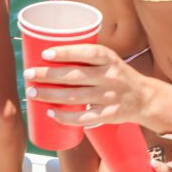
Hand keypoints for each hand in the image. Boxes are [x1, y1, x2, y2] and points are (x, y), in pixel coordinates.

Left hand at [24, 44, 148, 126]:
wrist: (143, 97)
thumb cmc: (117, 74)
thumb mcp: (109, 59)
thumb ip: (86, 56)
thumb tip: (50, 52)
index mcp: (109, 58)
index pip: (87, 53)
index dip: (66, 53)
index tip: (45, 53)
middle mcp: (110, 76)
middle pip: (76, 76)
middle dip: (49, 75)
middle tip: (29, 74)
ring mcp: (109, 97)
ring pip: (76, 97)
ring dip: (51, 95)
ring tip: (32, 93)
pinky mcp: (108, 114)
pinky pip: (84, 118)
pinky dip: (66, 117)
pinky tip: (50, 112)